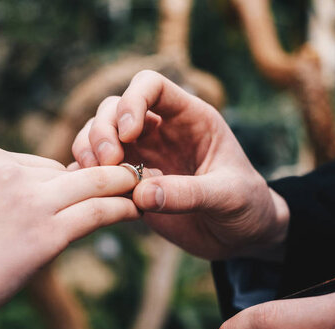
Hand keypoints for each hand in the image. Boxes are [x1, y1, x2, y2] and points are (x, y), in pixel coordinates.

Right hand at [0, 147, 140, 328]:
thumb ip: (7, 196)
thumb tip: (51, 203)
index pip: (47, 166)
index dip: (72, 183)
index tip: (96, 189)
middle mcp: (12, 170)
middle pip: (75, 172)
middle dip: (107, 176)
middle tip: (138, 178)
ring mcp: (30, 199)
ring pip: (94, 184)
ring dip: (124, 187)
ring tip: (146, 191)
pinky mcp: (45, 232)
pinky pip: (99, 211)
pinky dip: (124, 208)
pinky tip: (138, 210)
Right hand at [71, 70, 288, 259]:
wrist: (241, 237)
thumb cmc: (246, 207)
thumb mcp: (228, 197)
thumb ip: (189, 194)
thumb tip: (141, 194)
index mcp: (189, 119)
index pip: (151, 86)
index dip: (133, 101)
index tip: (129, 134)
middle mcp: (160, 131)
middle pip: (114, 108)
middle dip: (102, 130)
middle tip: (108, 162)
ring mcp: (142, 156)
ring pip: (99, 135)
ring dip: (88, 150)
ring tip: (95, 178)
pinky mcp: (131, 184)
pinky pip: (99, 171)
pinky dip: (87, 177)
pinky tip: (89, 193)